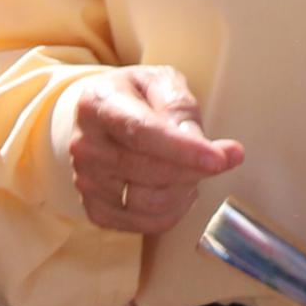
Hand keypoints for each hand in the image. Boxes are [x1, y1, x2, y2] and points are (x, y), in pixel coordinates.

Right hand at [65, 66, 239, 241]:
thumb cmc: (135, 97)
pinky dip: (173, 210)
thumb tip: (198, 143)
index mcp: (99, 105)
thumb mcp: (160, 81)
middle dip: (195, 169)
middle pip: (150, 171)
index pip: (141, 133)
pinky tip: (176, 187)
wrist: (101, 118)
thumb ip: (180, 106)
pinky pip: (147, 223)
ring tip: (191, 168)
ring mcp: (87, 181)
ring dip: (185, 189)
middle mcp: (86, 146)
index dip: (183, 150)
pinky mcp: (96, 210)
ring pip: (152, 203)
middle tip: (219, 158)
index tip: (218, 159)